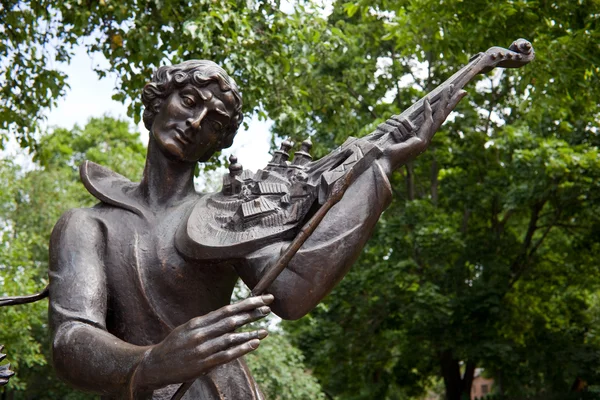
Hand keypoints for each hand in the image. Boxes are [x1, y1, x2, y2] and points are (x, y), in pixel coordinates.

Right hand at [132, 294, 273, 390]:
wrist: (154, 365)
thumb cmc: (174, 346)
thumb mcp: (188, 329)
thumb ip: (208, 323)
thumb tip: (229, 316)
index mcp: (198, 322)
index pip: (227, 309)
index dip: (246, 304)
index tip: (262, 299)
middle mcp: (201, 332)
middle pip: (232, 319)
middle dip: (252, 312)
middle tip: (269, 306)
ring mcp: (202, 348)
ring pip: (231, 337)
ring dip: (250, 333)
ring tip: (266, 330)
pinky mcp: (203, 363)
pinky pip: (227, 355)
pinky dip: (242, 348)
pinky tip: (254, 344)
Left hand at [380, 85, 466, 175]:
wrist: (385, 163)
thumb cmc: (389, 154)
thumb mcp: (398, 140)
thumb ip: (404, 135)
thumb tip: (402, 129)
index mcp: (423, 139)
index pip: (437, 121)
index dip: (443, 110)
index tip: (448, 99)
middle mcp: (427, 138)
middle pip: (443, 117)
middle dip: (452, 103)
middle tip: (462, 91)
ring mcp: (426, 140)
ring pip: (440, 117)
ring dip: (446, 102)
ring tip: (450, 88)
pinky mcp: (421, 140)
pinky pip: (427, 121)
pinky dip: (427, 109)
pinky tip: (426, 99)